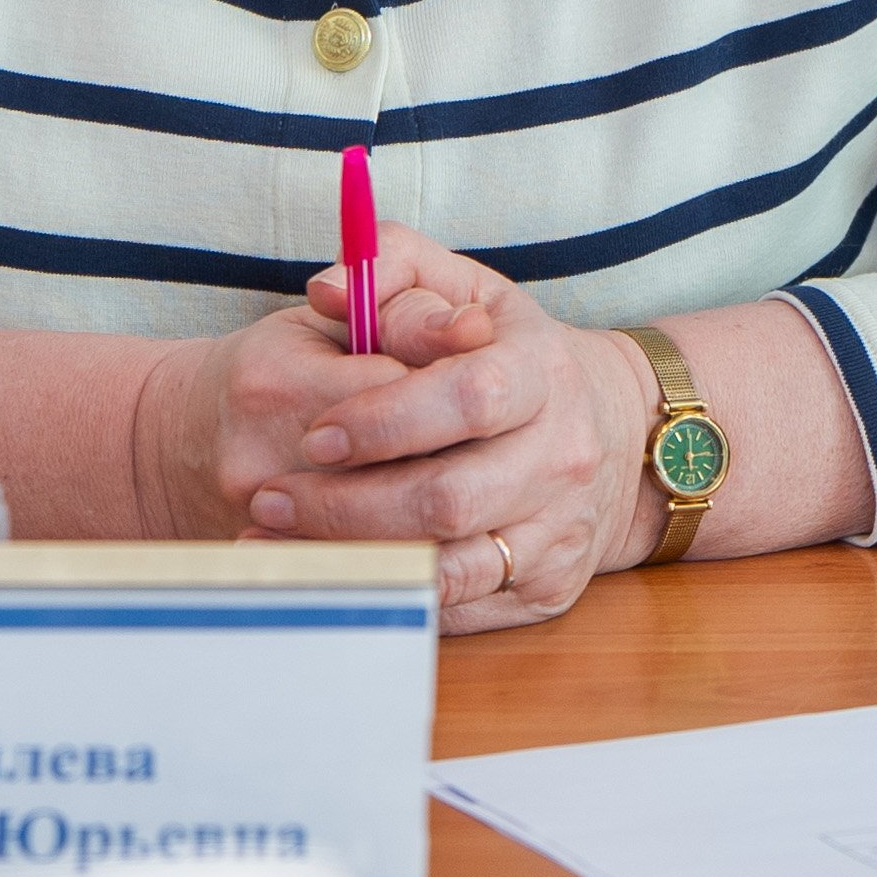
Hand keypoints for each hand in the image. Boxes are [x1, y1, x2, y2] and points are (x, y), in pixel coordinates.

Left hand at [129, 242, 650, 629]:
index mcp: (543, 372)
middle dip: (344, 506)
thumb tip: (330, 288)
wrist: (608, 431)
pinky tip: (333, 574)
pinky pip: (457, 609)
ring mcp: (560, 530)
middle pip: (449, 499)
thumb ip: (394, 266)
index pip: (468, 398)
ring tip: (279, 541)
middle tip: (268, 499)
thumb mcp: (466, 290)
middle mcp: (563, 455)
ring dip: (354, 560)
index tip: (316, 435)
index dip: (385, 421)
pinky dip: (389, 596)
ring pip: (449, 568)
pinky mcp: (548, 589)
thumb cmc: (507, 355)